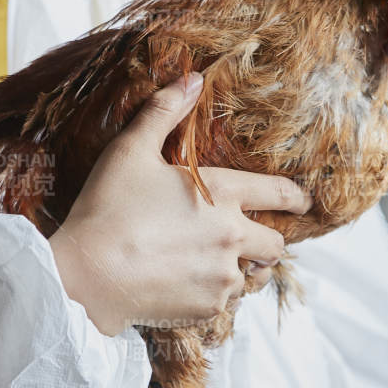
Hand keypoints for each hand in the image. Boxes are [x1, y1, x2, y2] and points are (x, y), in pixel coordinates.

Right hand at [47, 70, 312, 336]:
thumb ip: (164, 112)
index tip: (302, 200)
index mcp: (222, 193)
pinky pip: (227, 303)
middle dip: (268, 239)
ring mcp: (223, 278)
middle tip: (250, 238)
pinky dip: (215, 294)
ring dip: (240, 268)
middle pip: (276, 244)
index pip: (279, 193)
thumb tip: (193, 78)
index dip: (296, 196)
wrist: (85, 275)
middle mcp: (233, 238)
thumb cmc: (107, 208)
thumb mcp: (131, 150)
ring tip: (212, 263)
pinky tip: (188, 284)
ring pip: (252, 276)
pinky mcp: (208, 309)